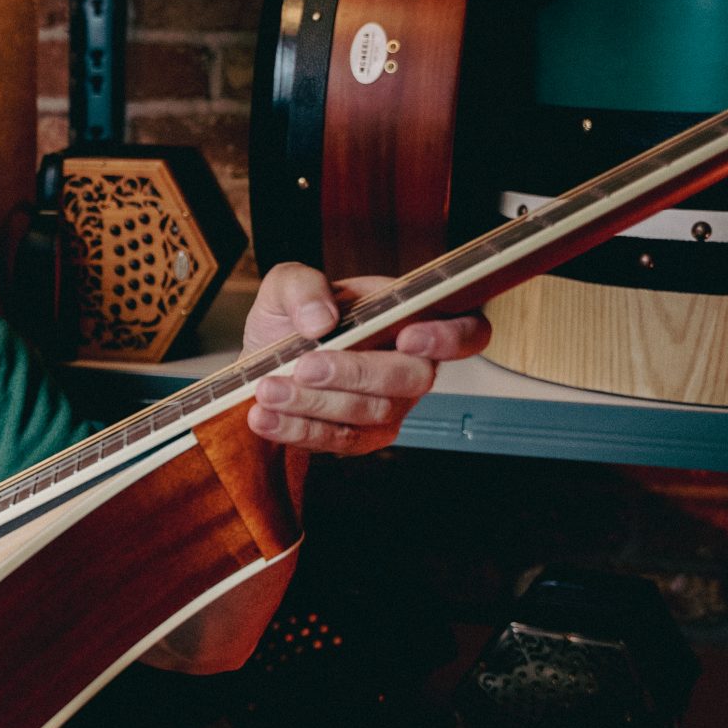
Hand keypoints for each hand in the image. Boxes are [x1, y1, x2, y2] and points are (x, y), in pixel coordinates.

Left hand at [243, 262, 490, 455]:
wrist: (260, 365)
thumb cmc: (290, 321)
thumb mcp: (286, 286)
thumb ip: (302, 286)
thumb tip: (322, 319)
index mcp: (409, 317)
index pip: (467, 330)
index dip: (450, 337)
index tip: (408, 337)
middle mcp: (410, 365)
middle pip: (412, 379)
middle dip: (356, 373)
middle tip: (304, 365)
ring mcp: (391, 406)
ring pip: (371, 413)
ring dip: (315, 403)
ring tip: (269, 388)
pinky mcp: (362, 437)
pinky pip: (339, 441)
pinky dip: (297, 429)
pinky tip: (266, 416)